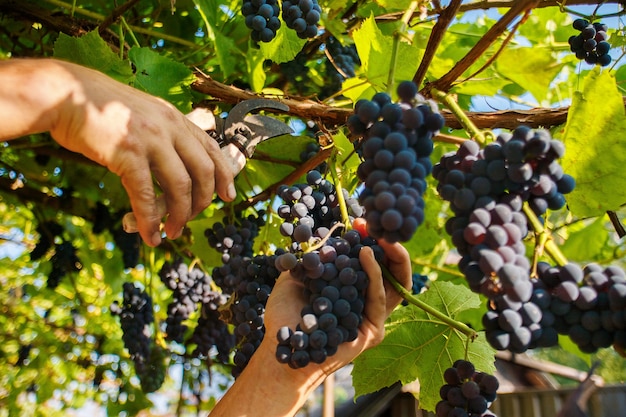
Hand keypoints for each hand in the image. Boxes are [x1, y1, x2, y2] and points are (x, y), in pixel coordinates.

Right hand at [0, 59, 235, 246]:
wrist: (63, 93)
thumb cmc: (99, 107)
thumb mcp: (142, 112)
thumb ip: (162, 132)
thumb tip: (174, 159)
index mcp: (174, 118)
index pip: (211, 148)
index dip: (224, 175)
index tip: (229, 196)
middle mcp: (168, 127)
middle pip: (203, 171)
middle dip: (202, 202)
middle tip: (190, 220)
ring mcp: (150, 140)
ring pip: (180, 187)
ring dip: (179, 216)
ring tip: (171, 233)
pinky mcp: (127, 154)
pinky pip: (146, 195)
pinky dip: (149, 220)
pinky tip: (148, 234)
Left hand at [263, 239, 411, 376]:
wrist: (279, 346)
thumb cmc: (284, 315)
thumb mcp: (296, 276)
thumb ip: (311, 257)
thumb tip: (321, 233)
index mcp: (353, 290)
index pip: (373, 262)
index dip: (370, 240)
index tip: (359, 221)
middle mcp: (367, 302)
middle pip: (393, 272)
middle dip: (389, 246)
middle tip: (376, 226)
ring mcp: (372, 317)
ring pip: (394, 284)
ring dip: (387, 255)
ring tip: (375, 236)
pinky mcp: (373, 331)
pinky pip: (379, 299)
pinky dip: (375, 274)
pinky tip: (365, 255)